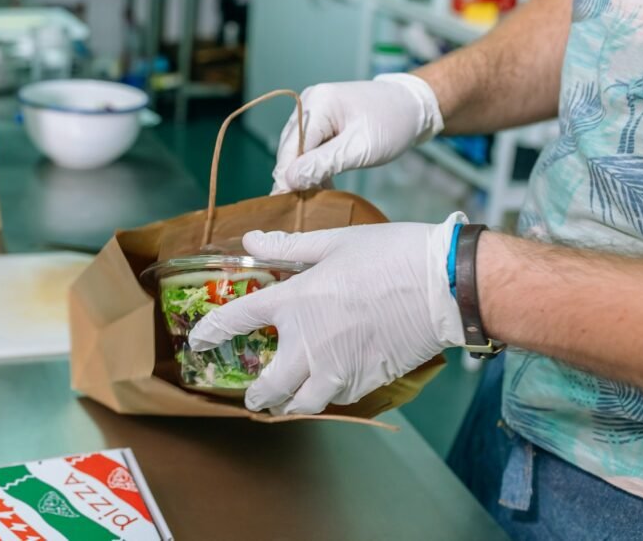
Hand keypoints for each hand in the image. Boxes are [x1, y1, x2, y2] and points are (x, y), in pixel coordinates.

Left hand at [187, 214, 465, 414]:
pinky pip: (336, 401)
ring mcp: (338, 368)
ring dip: (288, 404)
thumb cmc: (389, 255)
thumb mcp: (333, 243)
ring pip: (302, 403)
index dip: (211, 332)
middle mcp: (308, 343)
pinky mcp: (366, 380)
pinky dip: (324, 399)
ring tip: (285, 401)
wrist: (444, 286)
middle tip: (251, 396)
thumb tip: (252, 239)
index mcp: (294, 303)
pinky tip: (325, 390)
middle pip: (269, 385)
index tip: (198, 343)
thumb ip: (288, 247)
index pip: (237, 320)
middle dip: (256, 394)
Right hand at [271, 74, 443, 193]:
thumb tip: (289, 180)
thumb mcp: (360, 149)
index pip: (290, 147)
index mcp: (317, 103)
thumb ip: (324, 164)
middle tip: (301, 207)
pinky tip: (322, 183)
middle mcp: (308, 102)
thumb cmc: (393, 124)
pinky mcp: (321, 118)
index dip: (287, 176)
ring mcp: (313, 109)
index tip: (287, 205)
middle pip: (289, 147)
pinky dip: (313, 165)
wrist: (414, 107)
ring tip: (314, 197)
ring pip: (297, 149)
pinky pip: (308, 146)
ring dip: (304, 173)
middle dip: (295, 176)